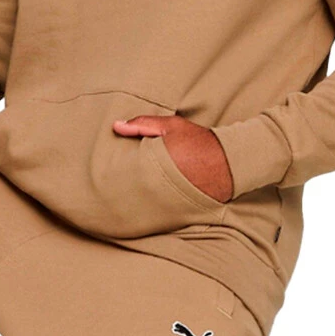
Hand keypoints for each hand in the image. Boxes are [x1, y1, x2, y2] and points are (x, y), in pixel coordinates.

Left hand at [112, 113, 233, 202]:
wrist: (231, 162)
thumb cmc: (200, 141)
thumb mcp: (172, 126)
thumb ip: (143, 124)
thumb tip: (116, 126)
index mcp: (155, 163)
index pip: (126, 170)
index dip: (113, 171)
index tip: (103, 169)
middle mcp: (161, 184)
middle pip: (130, 190)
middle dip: (120, 188)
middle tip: (105, 188)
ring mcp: (169, 199)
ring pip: (142, 203)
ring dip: (133, 200)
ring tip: (122, 197)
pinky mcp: (179, 210)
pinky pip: (157, 211)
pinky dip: (149, 208)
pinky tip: (142, 204)